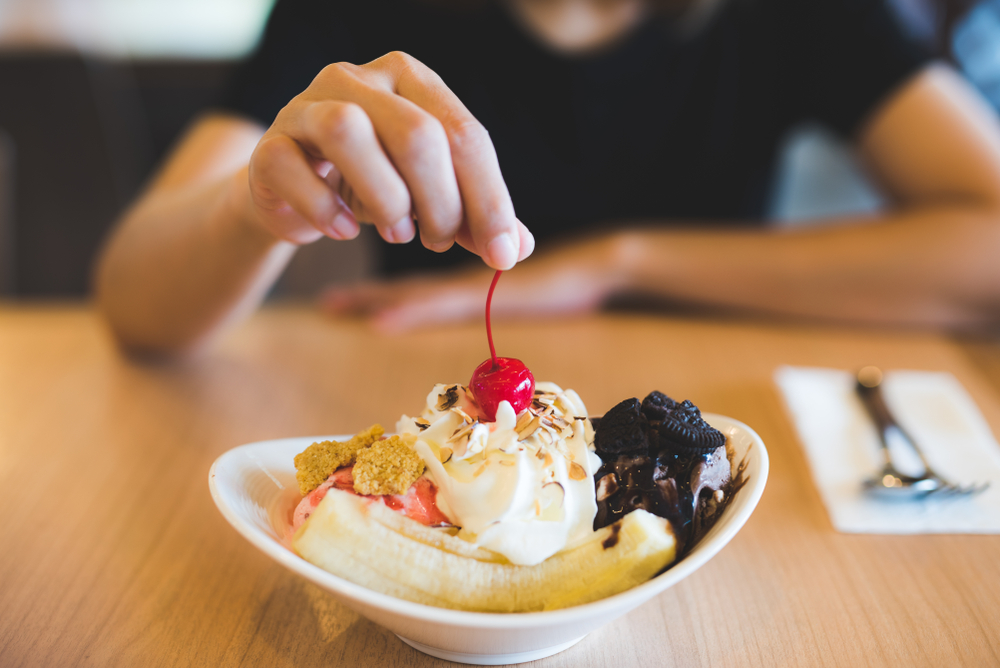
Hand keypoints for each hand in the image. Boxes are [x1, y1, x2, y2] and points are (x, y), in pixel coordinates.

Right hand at [247, 51, 533, 268]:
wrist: (292, 190)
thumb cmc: (372, 184)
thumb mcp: (431, 196)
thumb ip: (474, 216)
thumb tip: (517, 249)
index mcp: (411, 80)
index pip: (465, 134)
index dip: (490, 200)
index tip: (502, 256)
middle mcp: (358, 79)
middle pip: (417, 135)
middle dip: (441, 204)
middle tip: (438, 241)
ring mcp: (306, 106)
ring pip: (351, 133)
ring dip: (386, 200)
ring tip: (397, 232)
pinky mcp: (269, 145)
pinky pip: (296, 172)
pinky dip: (327, 212)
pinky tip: (344, 230)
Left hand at [319, 234, 631, 330]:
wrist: (600, 262)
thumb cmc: (568, 278)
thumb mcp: (526, 289)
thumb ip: (498, 297)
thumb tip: (479, 308)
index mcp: (466, 281)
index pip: (413, 285)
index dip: (378, 290)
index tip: (342, 297)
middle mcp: (463, 280)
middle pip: (405, 287)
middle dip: (366, 296)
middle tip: (328, 302)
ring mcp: (474, 286)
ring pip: (414, 291)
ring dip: (375, 300)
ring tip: (336, 307)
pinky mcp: (491, 292)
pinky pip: (441, 302)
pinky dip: (410, 310)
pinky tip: (382, 319)